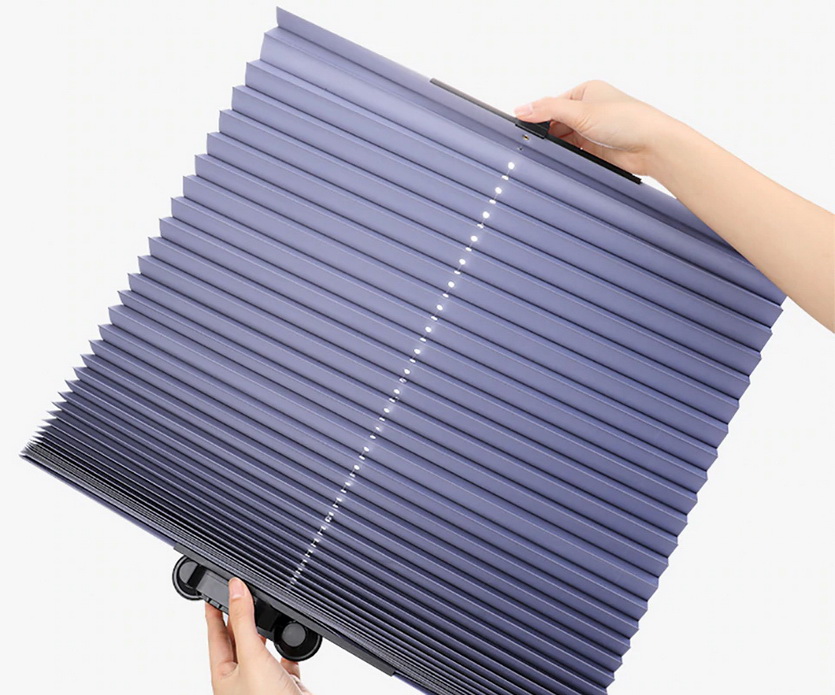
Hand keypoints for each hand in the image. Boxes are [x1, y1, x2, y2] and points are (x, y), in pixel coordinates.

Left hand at [205, 578, 313, 694]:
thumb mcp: (251, 656)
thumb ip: (243, 621)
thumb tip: (236, 589)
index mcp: (224, 675)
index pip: (215, 636)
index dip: (213, 612)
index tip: (211, 592)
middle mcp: (242, 679)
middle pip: (237, 640)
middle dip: (239, 617)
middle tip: (240, 593)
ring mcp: (264, 682)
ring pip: (261, 649)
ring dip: (264, 630)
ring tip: (263, 610)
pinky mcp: (286, 685)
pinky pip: (286, 660)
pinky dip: (289, 648)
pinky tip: (291, 640)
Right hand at [514, 80, 683, 176]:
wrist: (652, 146)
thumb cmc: (628, 120)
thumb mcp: (581, 111)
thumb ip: (548, 109)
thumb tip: (522, 108)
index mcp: (586, 91)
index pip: (552, 103)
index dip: (537, 116)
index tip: (523, 128)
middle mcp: (589, 109)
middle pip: (555, 122)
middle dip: (546, 133)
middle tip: (532, 144)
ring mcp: (592, 130)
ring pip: (563, 139)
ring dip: (555, 146)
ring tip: (545, 153)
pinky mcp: (595, 149)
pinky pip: (572, 152)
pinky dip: (565, 156)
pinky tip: (558, 160)